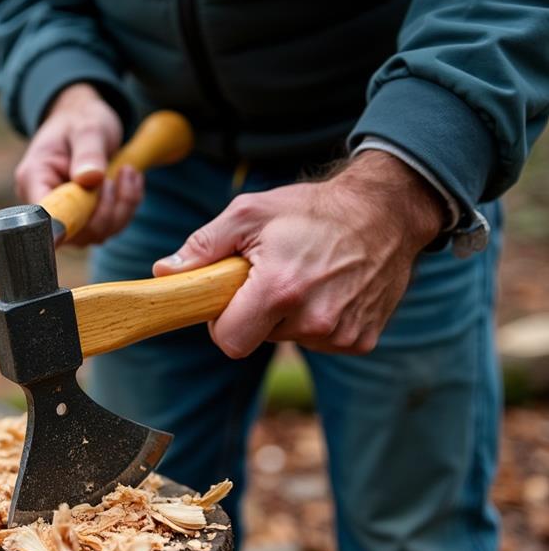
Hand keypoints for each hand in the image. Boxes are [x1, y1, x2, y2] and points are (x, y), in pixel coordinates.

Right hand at [14, 83, 142, 244]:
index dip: (68, 222)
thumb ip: (88, 153)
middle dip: (106, 210)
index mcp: (34, 179)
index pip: (44, 217)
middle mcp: (45, 204)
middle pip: (76, 233)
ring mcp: (65, 215)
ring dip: (122, 207)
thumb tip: (90, 179)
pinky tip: (129, 180)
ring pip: (97, 233)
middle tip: (117, 174)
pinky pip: (109, 227)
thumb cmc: (79, 120)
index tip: (93, 200)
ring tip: (127, 171)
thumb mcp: (87, 128)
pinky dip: (126, 206)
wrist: (82, 119)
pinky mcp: (83, 219)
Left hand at [152, 151, 444, 356]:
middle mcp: (314, 320)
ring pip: (289, 340)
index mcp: (280, 290)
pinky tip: (329, 287)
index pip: (229, 341)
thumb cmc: (311, 209)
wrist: (385, 212)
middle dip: (254, 313)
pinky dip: (317, 319)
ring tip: (304, 275)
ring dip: (287, 315)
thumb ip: (203, 246)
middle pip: (257, 339)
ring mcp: (341, 335)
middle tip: (271, 275)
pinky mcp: (361, 340)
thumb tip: (165, 272)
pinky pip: (320, 340)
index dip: (221, 322)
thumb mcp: (249, 213)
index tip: (229, 298)